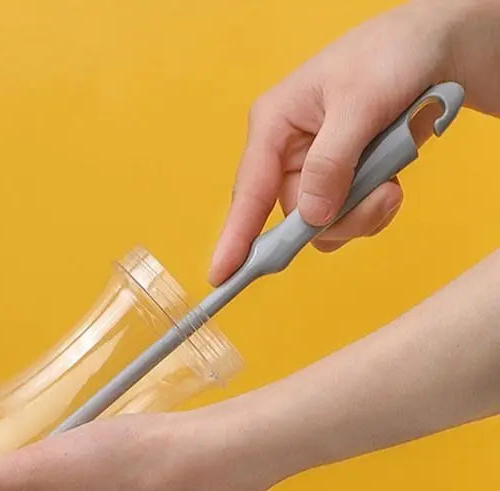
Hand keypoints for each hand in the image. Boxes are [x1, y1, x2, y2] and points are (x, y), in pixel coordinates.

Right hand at [209, 0, 499, 284]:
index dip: (235, 237)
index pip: (249, 191)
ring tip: (394, 183)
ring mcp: (313, 173)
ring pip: (322, 226)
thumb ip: (332, 162)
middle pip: (295, 218)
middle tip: (386, 195)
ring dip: (363, 215)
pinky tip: (392, 183)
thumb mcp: (360, 103)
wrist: (435, 48)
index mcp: (274, 127)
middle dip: (341, 217)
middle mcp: (286, 155)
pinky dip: (373, 213)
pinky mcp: (339, 184)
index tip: (221, 275)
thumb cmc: (389, 57)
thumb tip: (310, 217)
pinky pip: (346, 223)